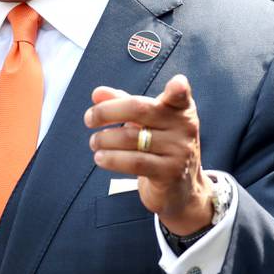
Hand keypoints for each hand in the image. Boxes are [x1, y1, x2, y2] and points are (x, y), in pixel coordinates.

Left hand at [85, 74, 212, 234]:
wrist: (181, 189)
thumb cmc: (160, 147)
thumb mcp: (147, 123)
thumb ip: (123, 103)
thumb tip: (97, 93)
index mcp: (180, 109)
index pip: (180, 95)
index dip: (178, 89)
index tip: (176, 83)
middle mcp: (184, 128)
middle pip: (139, 109)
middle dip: (107, 111)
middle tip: (89, 119)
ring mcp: (179, 151)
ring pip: (130, 137)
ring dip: (104, 139)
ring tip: (94, 142)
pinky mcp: (169, 173)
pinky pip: (134, 162)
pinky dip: (112, 158)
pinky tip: (101, 158)